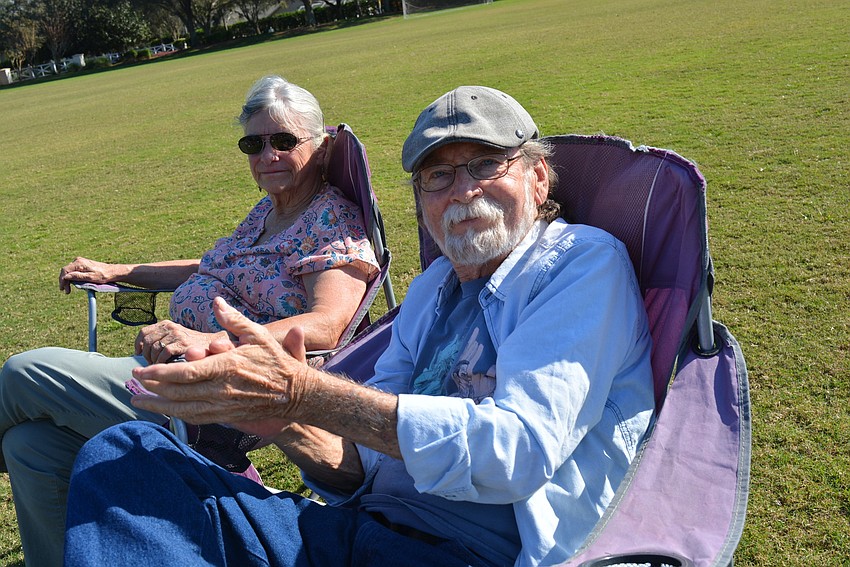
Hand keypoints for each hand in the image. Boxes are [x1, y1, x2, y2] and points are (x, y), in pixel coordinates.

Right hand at [59, 256, 121, 293]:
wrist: (111, 272)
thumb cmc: (103, 275)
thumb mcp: (90, 278)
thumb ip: (78, 277)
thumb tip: (66, 277)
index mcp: (79, 263)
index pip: (65, 271)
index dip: (62, 280)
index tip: (62, 288)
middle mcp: (78, 260)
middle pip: (66, 271)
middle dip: (64, 281)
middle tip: (65, 291)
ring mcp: (80, 262)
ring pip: (69, 271)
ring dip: (67, 280)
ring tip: (68, 289)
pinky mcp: (82, 265)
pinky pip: (74, 271)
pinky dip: (72, 278)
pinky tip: (72, 284)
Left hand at [131, 297, 307, 438]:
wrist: (296, 394)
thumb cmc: (277, 362)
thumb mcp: (258, 335)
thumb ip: (234, 319)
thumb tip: (217, 301)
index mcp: (227, 366)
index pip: (186, 372)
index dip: (160, 373)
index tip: (142, 370)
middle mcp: (223, 389)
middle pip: (178, 393)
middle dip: (151, 388)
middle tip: (132, 381)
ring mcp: (224, 406)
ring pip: (184, 409)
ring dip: (158, 405)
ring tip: (138, 400)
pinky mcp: (227, 417)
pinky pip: (196, 418)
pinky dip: (176, 415)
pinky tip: (164, 410)